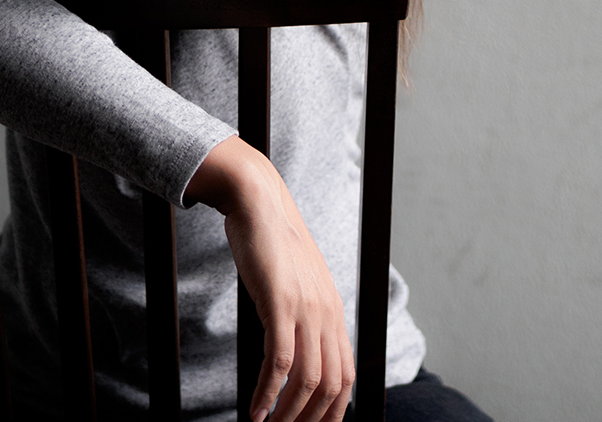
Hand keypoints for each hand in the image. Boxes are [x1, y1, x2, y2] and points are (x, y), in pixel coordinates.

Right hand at [186, 136, 353, 421]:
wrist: (260, 202)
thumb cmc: (272, 244)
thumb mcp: (297, 283)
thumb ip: (303, 313)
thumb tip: (294, 349)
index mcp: (334, 311)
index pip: (346, 375)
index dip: (333, 411)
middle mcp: (327, 313)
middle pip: (333, 385)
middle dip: (312, 420)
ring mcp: (306, 308)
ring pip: (309, 380)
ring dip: (289, 414)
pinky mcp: (280, 303)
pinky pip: (281, 361)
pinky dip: (268, 393)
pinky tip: (255, 409)